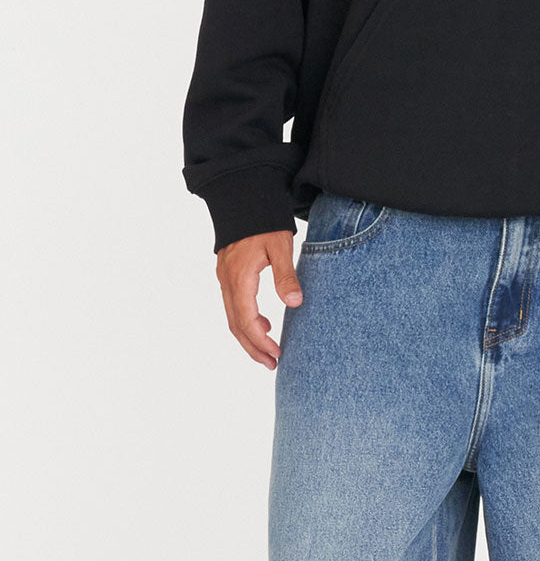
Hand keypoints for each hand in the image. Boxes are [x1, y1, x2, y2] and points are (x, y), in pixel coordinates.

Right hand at [215, 230, 302, 368]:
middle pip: (235, 325)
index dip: (260, 341)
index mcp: (239, 277)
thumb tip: (295, 303)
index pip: (246, 320)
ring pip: (232, 317)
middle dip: (253, 347)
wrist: (243, 196)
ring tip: (269, 350)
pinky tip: (264, 322)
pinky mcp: (227, 273)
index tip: (277, 355)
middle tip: (272, 364)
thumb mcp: (280, 245)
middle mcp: (227, 281)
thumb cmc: (264, 219)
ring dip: (249, 336)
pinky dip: (246, 320)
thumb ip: (286, 275)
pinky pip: (233, 305)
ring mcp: (224, 277)